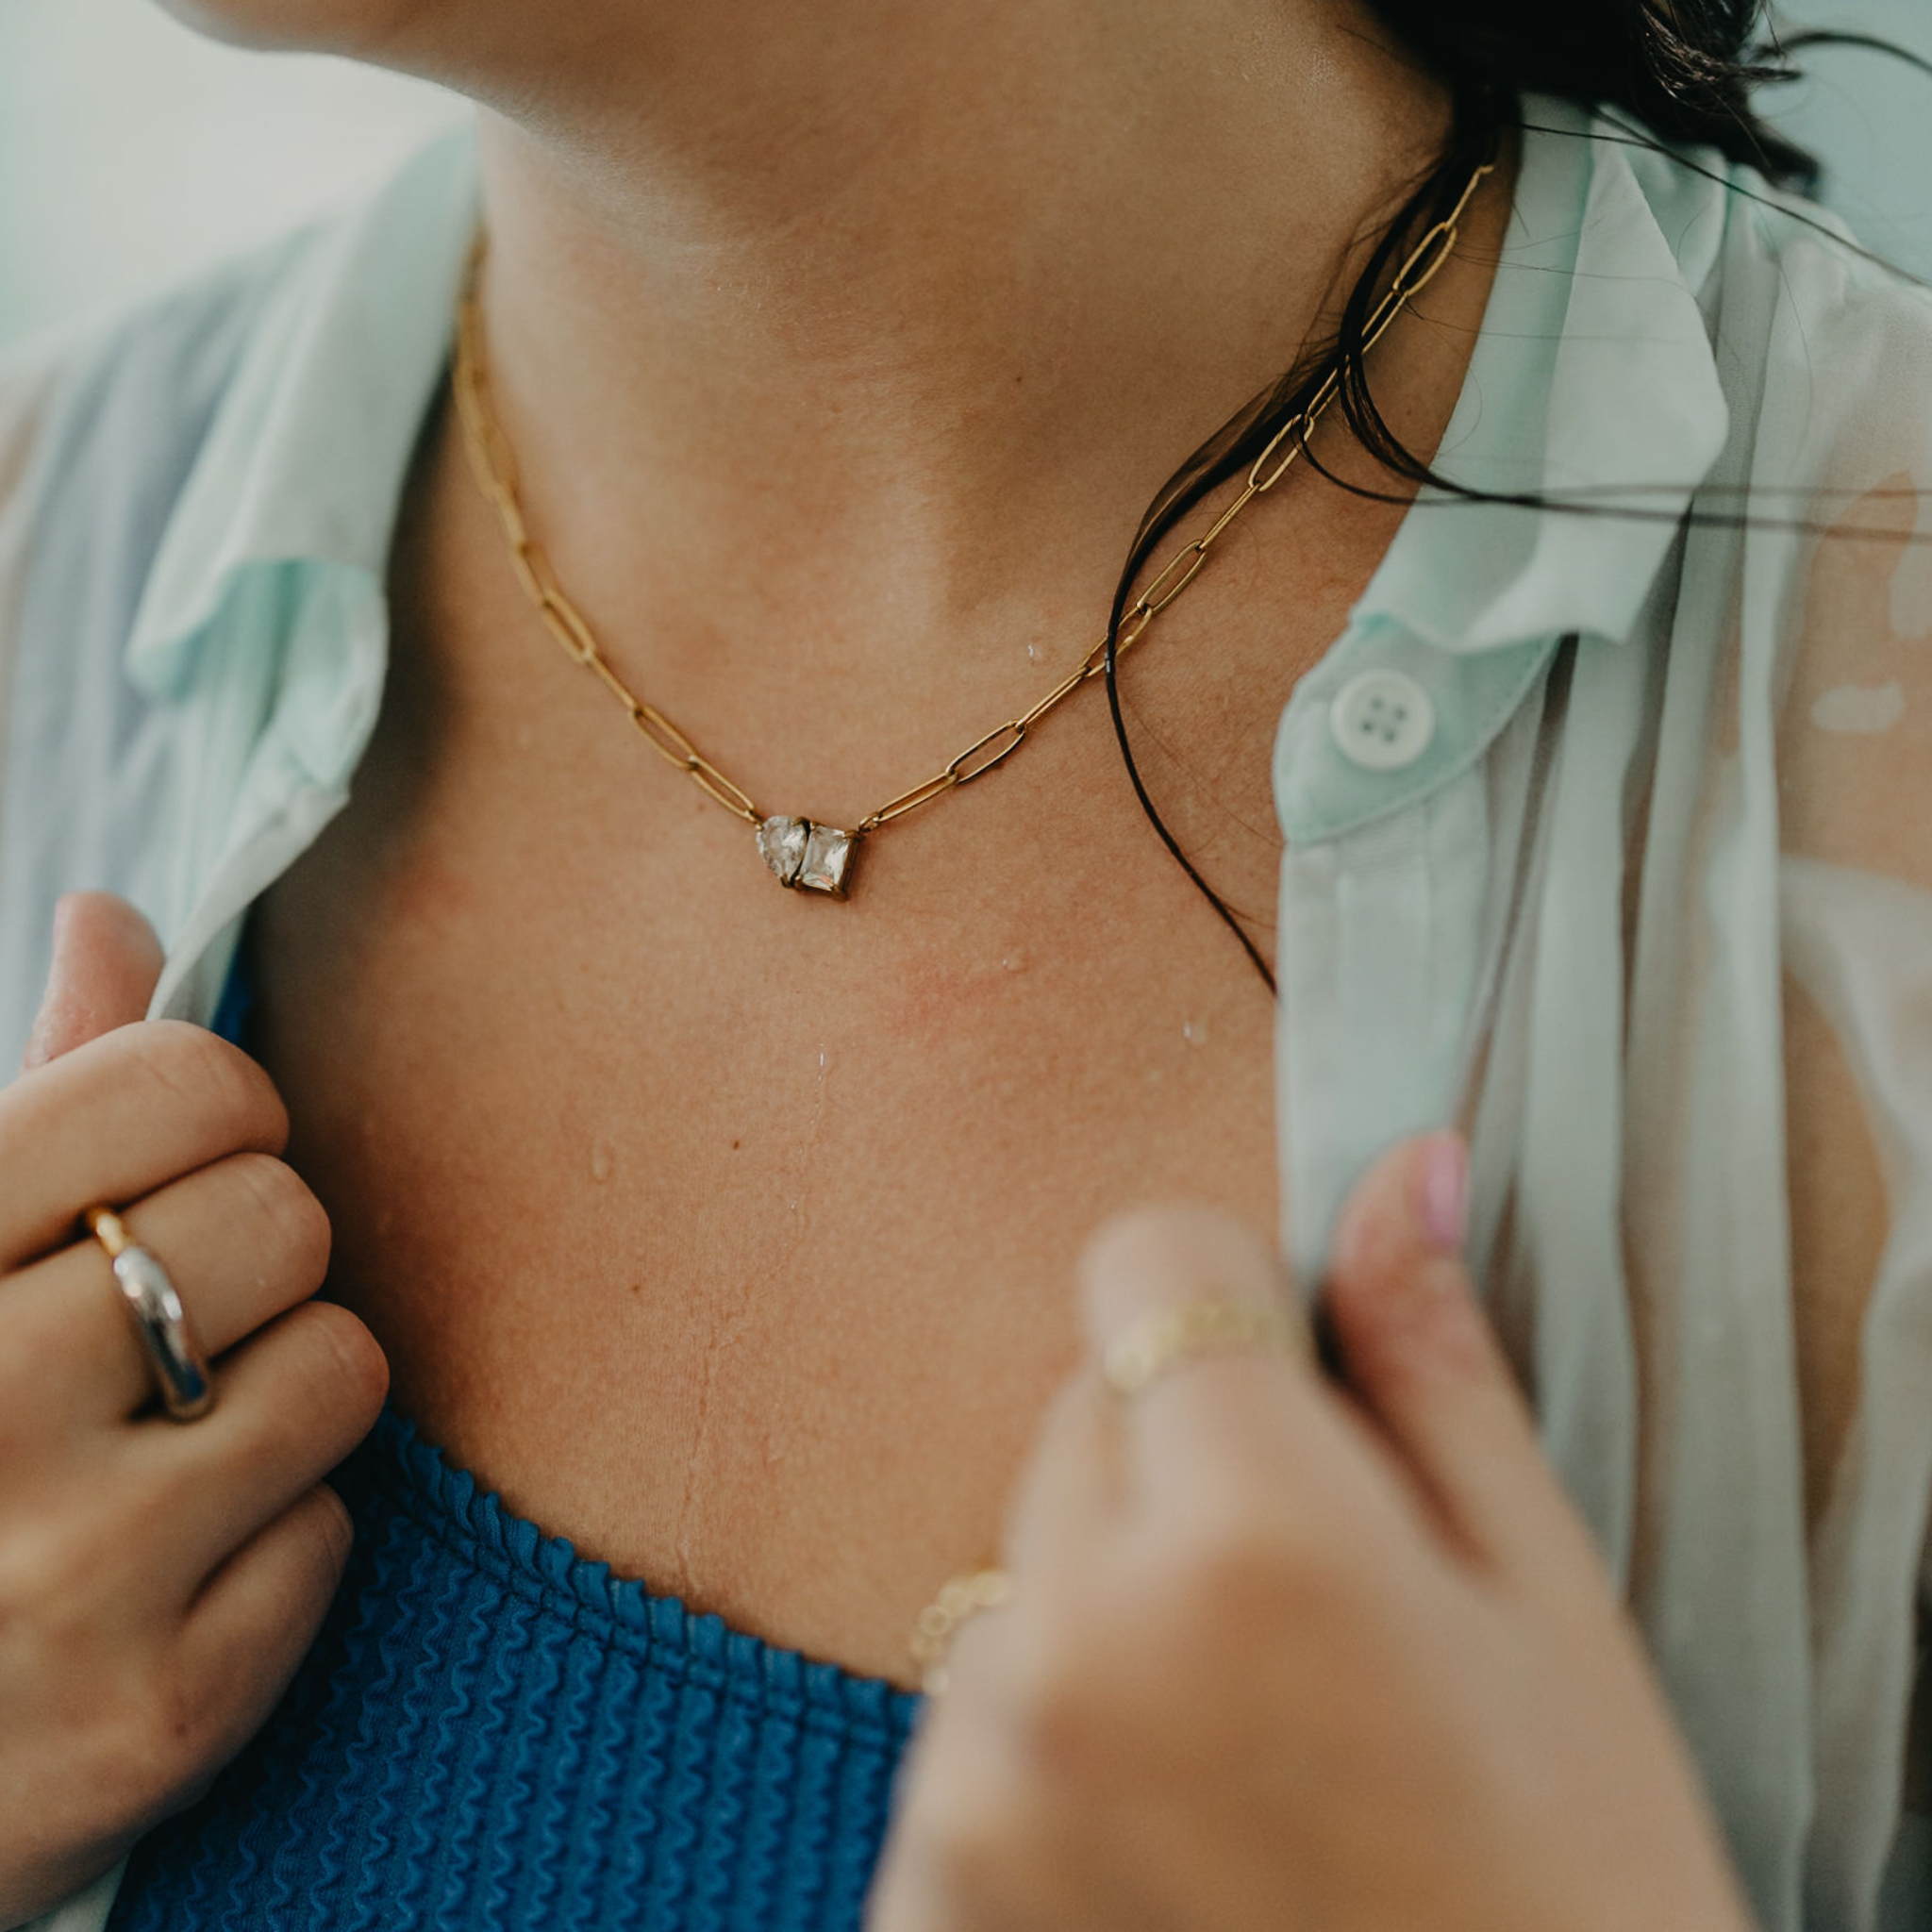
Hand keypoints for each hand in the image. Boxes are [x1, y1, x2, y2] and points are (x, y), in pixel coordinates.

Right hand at [0, 895, 386, 1928]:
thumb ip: (36, 1093)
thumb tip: (115, 912)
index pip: (182, 1081)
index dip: (215, 1108)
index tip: (172, 1166)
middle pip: (285, 1217)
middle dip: (248, 1261)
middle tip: (159, 1329)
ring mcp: (64, 1583)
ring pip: (342, 1365)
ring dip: (277, 1398)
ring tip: (159, 1452)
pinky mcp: (158, 1718)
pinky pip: (335, 1532)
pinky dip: (274, 1544)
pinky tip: (162, 1579)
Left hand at [868, 1137, 1753, 1931]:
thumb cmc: (1566, 1904)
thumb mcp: (1545, 1619)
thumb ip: (1435, 1370)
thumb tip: (1402, 1165)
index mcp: (1249, 1535)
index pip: (1144, 1255)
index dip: (1233, 1296)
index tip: (1294, 1384)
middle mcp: (1070, 1643)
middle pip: (1079, 1415)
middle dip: (1178, 1469)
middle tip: (1309, 1623)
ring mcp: (972, 1785)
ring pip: (1021, 1576)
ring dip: (1109, 1620)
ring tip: (1250, 1767)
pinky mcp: (918, 1901)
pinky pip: (970, 1735)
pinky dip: (1048, 1759)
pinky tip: (1171, 1856)